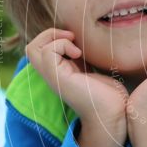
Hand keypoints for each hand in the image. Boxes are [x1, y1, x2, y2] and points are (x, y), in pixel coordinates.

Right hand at [25, 28, 128, 146]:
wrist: (114, 113)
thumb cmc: (111, 95)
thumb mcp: (95, 71)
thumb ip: (84, 60)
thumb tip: (83, 43)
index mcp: (60, 73)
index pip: (42, 50)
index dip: (54, 38)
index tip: (75, 40)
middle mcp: (53, 76)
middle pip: (31, 49)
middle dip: (49, 34)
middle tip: (71, 37)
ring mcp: (53, 78)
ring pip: (32, 49)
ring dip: (54, 37)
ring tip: (74, 45)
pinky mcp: (58, 79)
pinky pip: (47, 52)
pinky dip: (61, 45)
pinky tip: (78, 54)